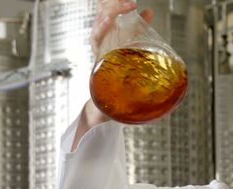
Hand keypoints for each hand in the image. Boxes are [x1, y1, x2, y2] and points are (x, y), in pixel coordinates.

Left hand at [72, 1, 153, 150]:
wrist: (102, 106)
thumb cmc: (102, 109)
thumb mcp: (101, 113)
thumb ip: (97, 120)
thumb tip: (87, 132)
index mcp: (97, 61)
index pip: (96, 37)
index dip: (103, 27)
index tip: (110, 21)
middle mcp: (102, 49)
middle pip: (103, 20)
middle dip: (114, 9)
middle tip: (130, 6)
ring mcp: (111, 45)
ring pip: (112, 18)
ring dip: (120, 8)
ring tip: (135, 5)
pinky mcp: (121, 46)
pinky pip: (125, 27)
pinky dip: (133, 17)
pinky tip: (145, 12)